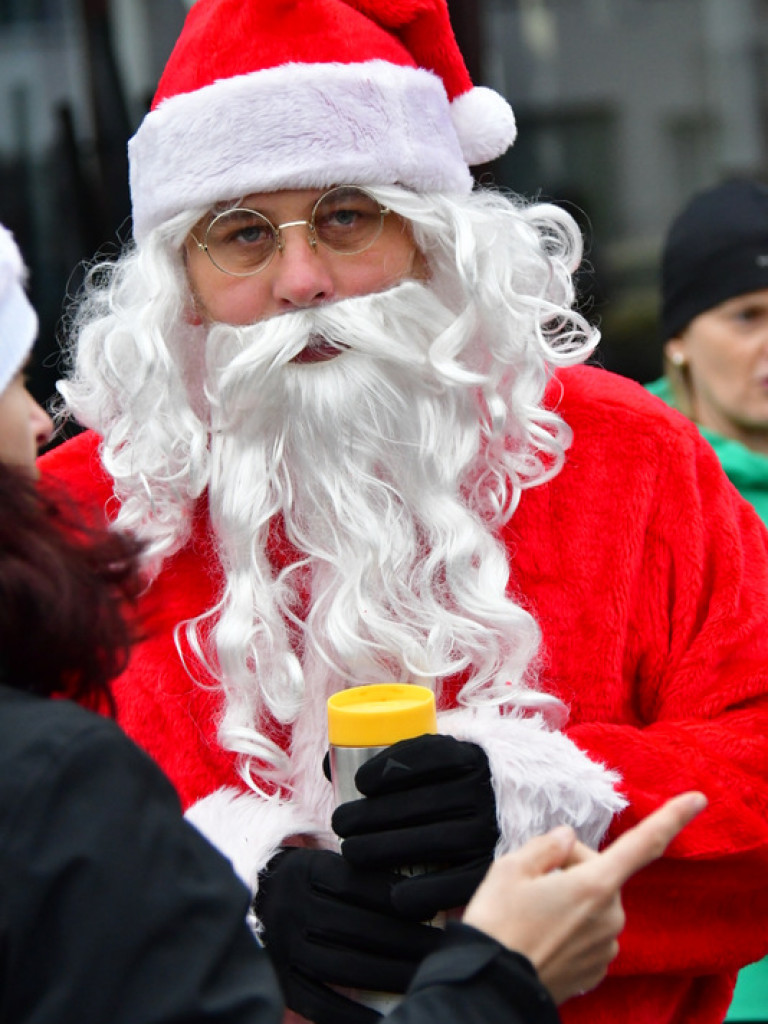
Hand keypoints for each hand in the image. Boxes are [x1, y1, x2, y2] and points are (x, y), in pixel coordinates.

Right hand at [253, 846, 440, 1023]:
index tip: (431, 911)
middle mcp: (292, 907)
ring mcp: (284, 947)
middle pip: (355, 927)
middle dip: (405, 940)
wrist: (255, 902)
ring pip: (342, 966)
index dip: (396, 898)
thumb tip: (418, 893)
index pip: (356, 884)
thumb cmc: (309, 881)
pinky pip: (320, 1002)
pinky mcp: (281, 980)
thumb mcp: (327, 862)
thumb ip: (363, 874)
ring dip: (388, 975)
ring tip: (423, 977)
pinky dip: (353, 1014)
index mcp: (307, 870)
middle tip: (441, 949)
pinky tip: (383, 1015)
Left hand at [330, 734, 498, 919]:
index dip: (390, 768)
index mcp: (469, 757)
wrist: (516, 813)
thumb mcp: (435, 763)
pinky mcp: (491, 867)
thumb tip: (328, 762)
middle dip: (373, 814)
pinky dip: (424, 891)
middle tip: (340, 823)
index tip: (359, 783)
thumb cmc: (455, 786)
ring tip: (351, 852)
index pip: (429, 755)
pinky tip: (394, 896)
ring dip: (386, 848)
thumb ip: (390, 761)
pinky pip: (457, 882)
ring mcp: (489, 830)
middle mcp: (482, 791)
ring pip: (434, 840)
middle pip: (422, 801)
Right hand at [462, 791, 706, 1003]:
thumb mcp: (511, 868)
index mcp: (595, 885)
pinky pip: (589, 931)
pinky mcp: (597, 969)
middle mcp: (611, 916)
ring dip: (569, 898)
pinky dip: (570, 925)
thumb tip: (567, 839)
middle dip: (571, 867)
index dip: (671, 818)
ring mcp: (606, 946)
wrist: (491, 987)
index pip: (642, 844)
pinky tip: (541, 934)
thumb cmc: (499, 923)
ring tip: (531, 912)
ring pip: (593, 902)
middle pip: (599, 872)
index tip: (698, 799)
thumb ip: (547, 845)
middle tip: (531, 880)